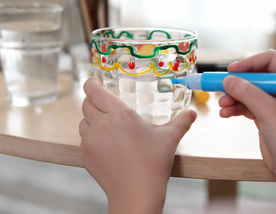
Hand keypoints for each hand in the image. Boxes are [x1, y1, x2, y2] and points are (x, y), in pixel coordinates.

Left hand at [79, 77, 196, 213]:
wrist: (136, 193)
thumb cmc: (152, 163)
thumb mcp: (169, 138)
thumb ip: (181, 122)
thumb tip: (192, 114)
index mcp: (119, 114)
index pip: (94, 91)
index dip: (91, 84)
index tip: (92, 82)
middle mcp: (101, 124)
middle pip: (86, 104)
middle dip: (93, 101)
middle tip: (104, 104)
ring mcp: (90, 141)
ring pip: (83, 122)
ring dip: (91, 119)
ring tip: (107, 126)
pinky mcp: (86, 156)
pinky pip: (83, 139)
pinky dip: (91, 137)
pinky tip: (106, 144)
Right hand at [219, 50, 275, 197]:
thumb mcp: (268, 112)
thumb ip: (248, 93)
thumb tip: (227, 79)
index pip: (270, 60)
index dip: (249, 62)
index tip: (231, 70)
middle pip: (256, 76)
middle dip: (237, 83)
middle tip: (220, 87)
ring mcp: (275, 103)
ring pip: (248, 91)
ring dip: (233, 97)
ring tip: (222, 106)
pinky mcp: (265, 115)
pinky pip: (246, 105)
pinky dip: (235, 108)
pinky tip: (226, 114)